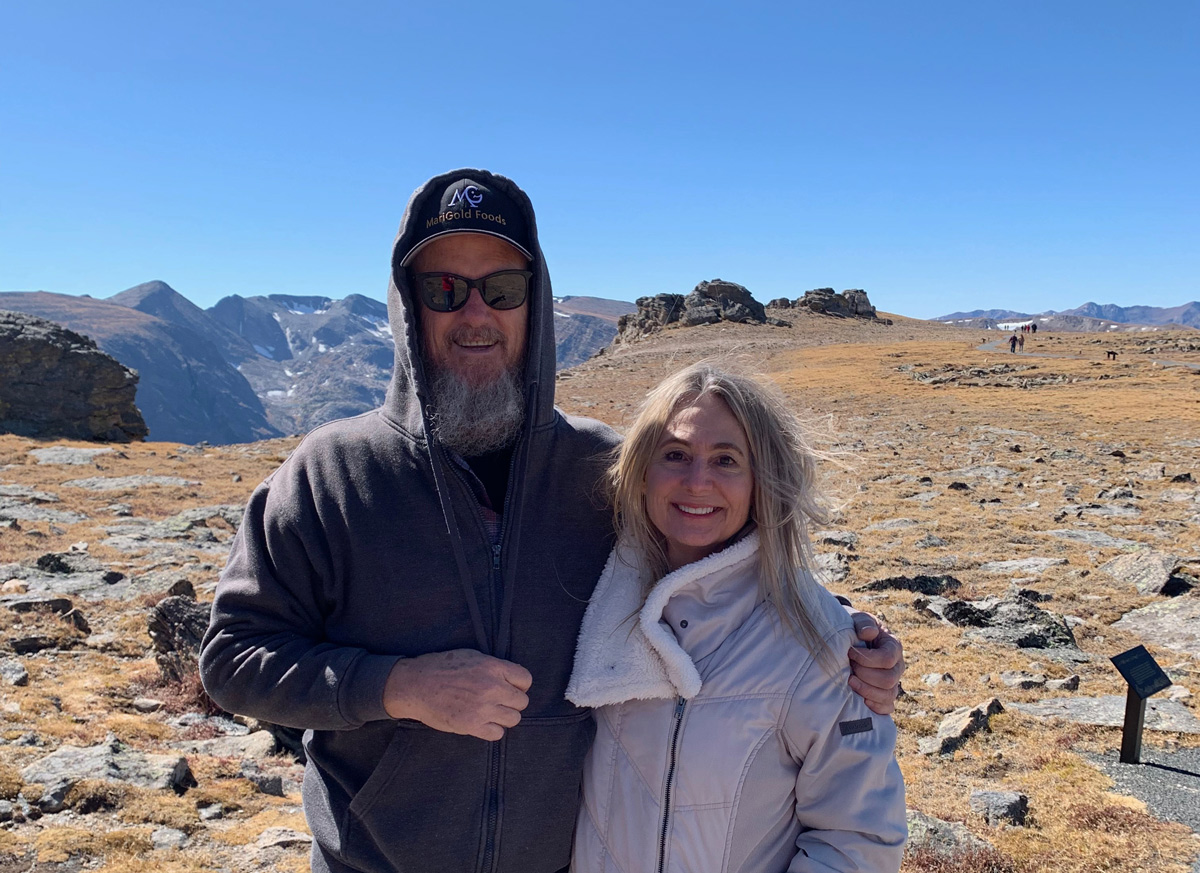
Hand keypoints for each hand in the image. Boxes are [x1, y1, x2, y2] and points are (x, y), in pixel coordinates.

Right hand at [383, 649, 531, 741]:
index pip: (526, 679)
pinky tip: (483, 722)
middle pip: (522, 701)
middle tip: (500, 700)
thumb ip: (494, 667)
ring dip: (505, 716)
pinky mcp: (471, 726)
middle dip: (513, 701)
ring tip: (492, 712)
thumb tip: (511, 678)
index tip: (511, 686)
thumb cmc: (442, 667)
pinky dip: (493, 729)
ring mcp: (482, 708)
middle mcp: (491, 687)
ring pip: (513, 719)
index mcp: (492, 667)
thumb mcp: (472, 656)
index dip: (520, 684)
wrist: (415, 685)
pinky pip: (497, 733)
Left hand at [846, 612, 904, 715]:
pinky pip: (887, 708)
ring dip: (867, 691)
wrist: (848, 639)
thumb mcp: (858, 619)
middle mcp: (896, 666)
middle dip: (865, 676)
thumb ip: (864, 622)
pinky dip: (875, 707)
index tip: (850, 653)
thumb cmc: (854, 628)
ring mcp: (892, 682)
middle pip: (889, 680)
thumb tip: (869, 632)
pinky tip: (861, 701)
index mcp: (893, 647)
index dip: (867, 658)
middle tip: (850, 669)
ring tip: (850, 682)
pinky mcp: (884, 695)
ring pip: (888, 696)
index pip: (887, 658)